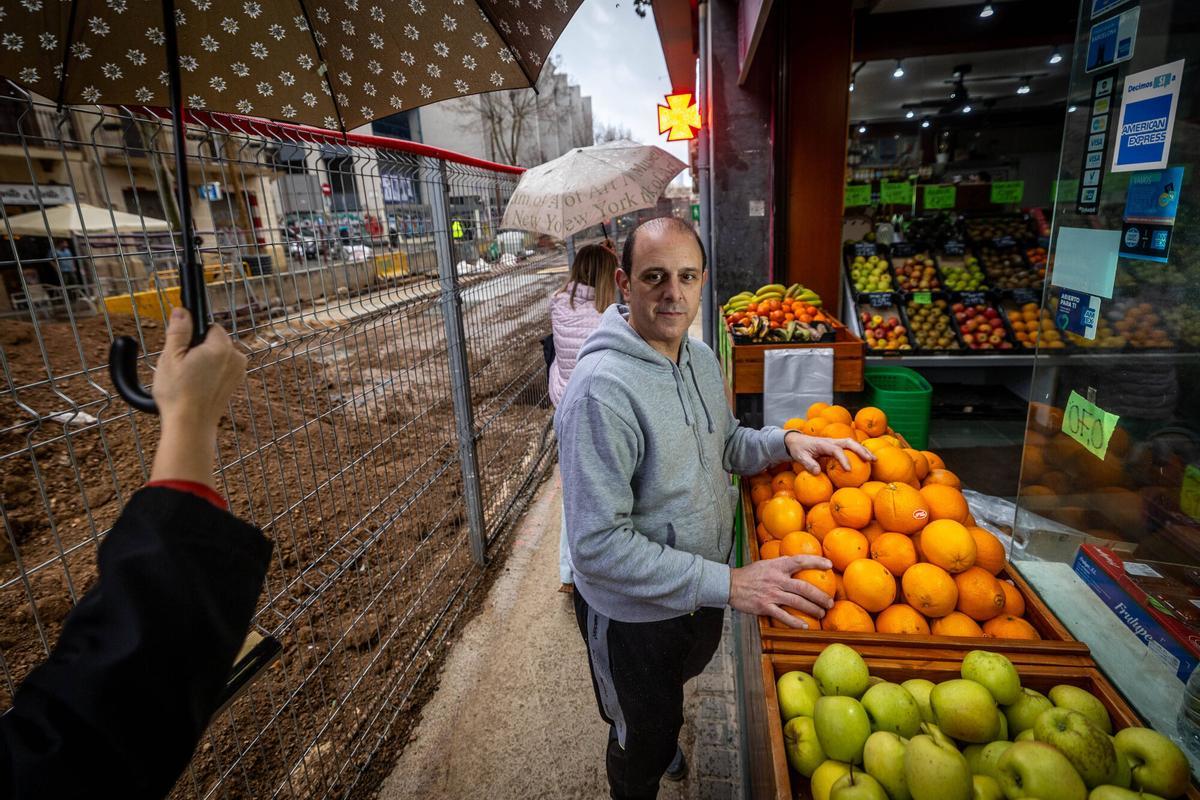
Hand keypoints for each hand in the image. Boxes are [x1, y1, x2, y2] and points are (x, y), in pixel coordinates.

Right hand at [149, 308, 246, 486]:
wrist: (191, 425)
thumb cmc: (178, 393)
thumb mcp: (171, 356)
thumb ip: (179, 331)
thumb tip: (183, 311)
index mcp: (222, 347)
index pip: (210, 326)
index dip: (194, 334)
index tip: (183, 347)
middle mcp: (236, 358)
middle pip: (215, 341)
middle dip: (199, 348)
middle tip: (182, 365)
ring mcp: (238, 373)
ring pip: (217, 355)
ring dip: (204, 361)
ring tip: (188, 378)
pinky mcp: (235, 384)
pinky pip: (221, 369)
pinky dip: (210, 373)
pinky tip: (197, 386)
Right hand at [729, 555, 835, 628]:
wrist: (730, 584)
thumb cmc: (750, 574)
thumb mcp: (766, 564)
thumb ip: (782, 564)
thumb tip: (799, 563)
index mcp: (777, 566)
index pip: (800, 561)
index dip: (816, 561)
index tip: (829, 565)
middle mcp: (776, 579)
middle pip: (803, 587)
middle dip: (820, 596)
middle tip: (830, 602)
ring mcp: (771, 593)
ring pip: (797, 602)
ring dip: (812, 609)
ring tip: (822, 614)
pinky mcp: (764, 606)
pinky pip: (783, 616)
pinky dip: (795, 622)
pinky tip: (805, 626)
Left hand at [785, 431, 873, 474]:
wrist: (796, 440)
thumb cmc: (798, 449)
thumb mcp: (799, 457)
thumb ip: (808, 464)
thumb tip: (817, 473)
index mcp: (823, 444)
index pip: (836, 450)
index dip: (843, 459)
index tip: (849, 470)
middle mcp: (831, 441)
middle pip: (849, 443)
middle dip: (861, 450)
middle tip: (871, 460)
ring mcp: (835, 442)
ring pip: (852, 443)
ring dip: (863, 450)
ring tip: (874, 459)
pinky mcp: (837, 445)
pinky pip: (850, 447)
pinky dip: (860, 451)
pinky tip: (867, 459)